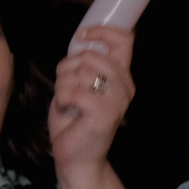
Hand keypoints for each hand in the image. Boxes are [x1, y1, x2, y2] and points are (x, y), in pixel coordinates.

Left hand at [48, 26, 135, 175]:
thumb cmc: (74, 120)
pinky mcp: (105, 115)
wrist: (75, 157)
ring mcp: (117, 101)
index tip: (82, 35)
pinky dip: (62, 98)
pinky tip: (67, 109)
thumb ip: (83, 65)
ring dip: (63, 85)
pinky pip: (76, 91)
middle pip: (92, 55)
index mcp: (121, 76)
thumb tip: (81, 39)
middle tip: (66, 87)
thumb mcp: (79, 85)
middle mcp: (124, 87)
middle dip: (68, 68)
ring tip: (67, 101)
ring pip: (82, 71)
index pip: (125, 40)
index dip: (102, 31)